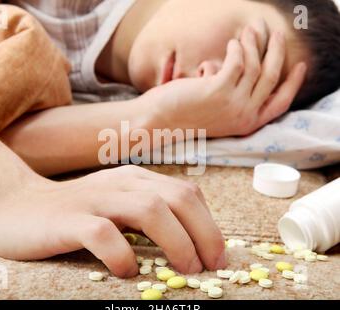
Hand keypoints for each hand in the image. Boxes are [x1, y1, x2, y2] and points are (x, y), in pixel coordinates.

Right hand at [0, 165, 224, 277]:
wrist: (17, 205)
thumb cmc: (77, 212)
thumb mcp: (118, 205)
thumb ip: (149, 216)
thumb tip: (190, 244)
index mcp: (137, 179)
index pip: (187, 193)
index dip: (209, 225)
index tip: (217, 256)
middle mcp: (121, 183)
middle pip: (177, 199)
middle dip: (204, 234)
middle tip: (209, 267)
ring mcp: (95, 199)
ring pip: (149, 210)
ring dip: (175, 243)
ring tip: (183, 270)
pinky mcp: (69, 219)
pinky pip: (103, 234)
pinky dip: (122, 254)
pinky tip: (126, 271)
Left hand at [141, 26, 306, 137]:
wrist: (161, 121)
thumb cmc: (187, 114)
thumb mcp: (219, 111)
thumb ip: (236, 96)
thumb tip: (247, 67)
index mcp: (247, 123)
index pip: (281, 103)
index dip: (294, 83)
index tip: (301, 65)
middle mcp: (244, 116)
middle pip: (272, 77)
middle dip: (277, 52)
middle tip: (276, 34)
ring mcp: (233, 104)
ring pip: (255, 65)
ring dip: (254, 44)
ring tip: (249, 31)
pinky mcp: (219, 90)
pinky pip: (237, 60)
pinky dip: (236, 49)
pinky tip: (231, 44)